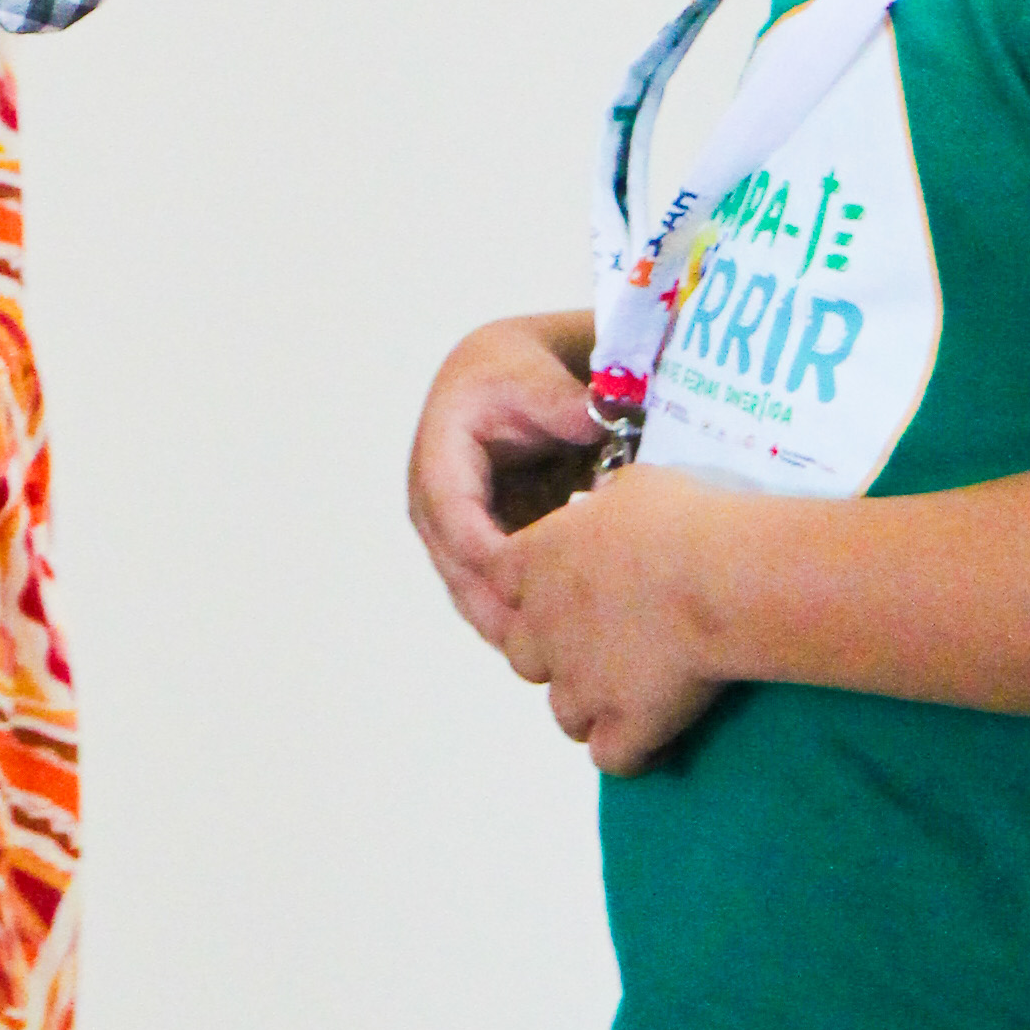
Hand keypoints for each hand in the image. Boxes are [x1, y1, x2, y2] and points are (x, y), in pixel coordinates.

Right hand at [408, 314, 607, 642]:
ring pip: (467, 582)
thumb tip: (597, 424)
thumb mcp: (543, 380)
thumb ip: (567, 405)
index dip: (486, 555)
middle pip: (454, 559)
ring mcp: (448, 519)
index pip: (452, 511)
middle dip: (492, 604)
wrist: (520, 371)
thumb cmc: (528, 371)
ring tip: (547, 658)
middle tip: (535, 651)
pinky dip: (514, 609)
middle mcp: (432, 490)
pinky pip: (486, 582)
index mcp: (440, 446)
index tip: (530, 590)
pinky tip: (553, 640)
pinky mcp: (472, 537)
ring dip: (501, 618)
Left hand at [499, 465, 734, 774]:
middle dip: (556, 655)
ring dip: (592, 707)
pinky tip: (660, 740)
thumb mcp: (630, 487)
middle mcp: (544, 627)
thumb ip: (601, 507)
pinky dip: (632, 753)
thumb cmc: (678, 518)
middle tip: (604, 644)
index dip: (530, 588)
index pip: (499, 582)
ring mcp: (579, 683)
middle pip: (525, 657)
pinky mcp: (624, 725)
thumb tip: (602, 507)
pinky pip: (610, 758)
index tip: (570, 585)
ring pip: (564, 713)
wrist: (717, 576)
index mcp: (535, 561)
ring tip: (635, 695)